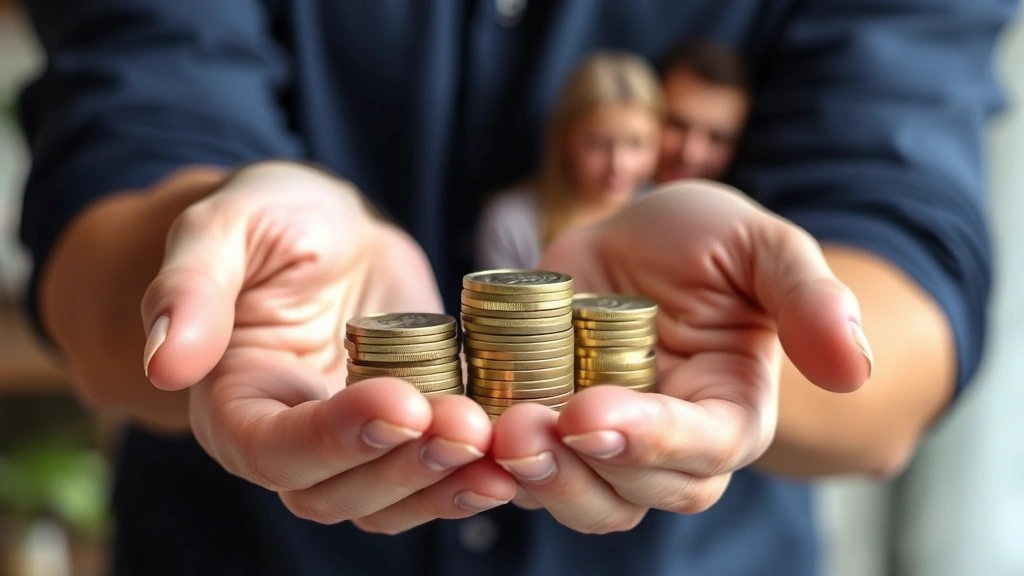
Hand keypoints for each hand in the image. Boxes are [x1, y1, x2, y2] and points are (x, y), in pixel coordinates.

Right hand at [141, 161, 515, 532]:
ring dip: (447, 483)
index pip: (273, 449)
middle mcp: (291, 441)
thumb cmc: (271, 219)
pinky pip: (438, 473)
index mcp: (235, 402)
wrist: (333, 230)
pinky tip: (522, 453)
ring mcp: (354, 446)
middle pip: (337, 492)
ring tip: (502, 450)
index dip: (335, 437)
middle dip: (404, 467)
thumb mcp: (224, 227)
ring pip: (392, 500)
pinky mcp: (410, 432)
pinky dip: (478, 472)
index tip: (400, 401)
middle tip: (466, 427)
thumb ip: (190, 287)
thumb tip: (165, 359)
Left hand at [491, 179, 872, 532]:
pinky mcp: (545, 428)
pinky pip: (518, 467)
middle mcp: (668, 447)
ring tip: (491, 431)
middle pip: (633, 495)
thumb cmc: (706, 241)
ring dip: (532, 476)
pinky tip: (457, 429)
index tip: (592, 415)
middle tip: (525, 426)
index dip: (650, 441)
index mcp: (730, 413)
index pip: (702, 450)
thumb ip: (809, 297)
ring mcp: (601, 445)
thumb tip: (855, 367)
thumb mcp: (763, 245)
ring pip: (574, 496)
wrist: (631, 236)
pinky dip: (487, 459)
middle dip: (579, 469)